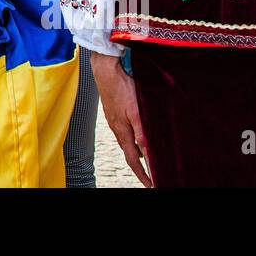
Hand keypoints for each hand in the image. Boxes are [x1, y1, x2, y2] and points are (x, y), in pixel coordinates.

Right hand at [91, 50, 152, 187]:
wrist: (105, 72)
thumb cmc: (121, 88)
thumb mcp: (135, 110)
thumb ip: (141, 131)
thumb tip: (147, 150)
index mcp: (123, 131)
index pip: (133, 159)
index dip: (142, 173)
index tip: (150, 183)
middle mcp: (117, 128)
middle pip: (128, 153)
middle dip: (138, 166)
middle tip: (148, 176)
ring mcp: (113, 120)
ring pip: (125, 142)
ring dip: (134, 153)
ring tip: (144, 158)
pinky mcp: (112, 112)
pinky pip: (122, 132)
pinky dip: (129, 139)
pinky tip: (133, 134)